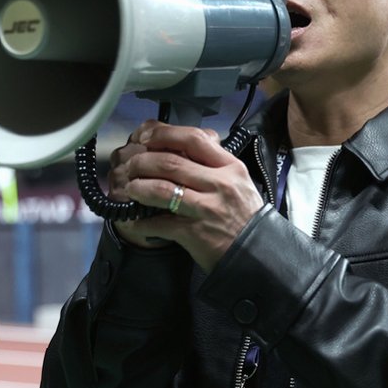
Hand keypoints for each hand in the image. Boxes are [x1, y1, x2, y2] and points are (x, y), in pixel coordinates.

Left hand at [107, 121, 264, 272]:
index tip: (146, 138)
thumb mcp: (238, 180)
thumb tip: (182, 145)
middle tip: (131, 166)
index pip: (194, 139)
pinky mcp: (195, 233)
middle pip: (170, 162)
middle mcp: (219, 184)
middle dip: (142, 162)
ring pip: (161, 189)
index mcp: (229, 167)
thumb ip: (214, 162)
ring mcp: (207, 208)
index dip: (164, 134)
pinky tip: (135, 220)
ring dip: (138, 188)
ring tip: (130, 189)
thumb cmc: (245, 215)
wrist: (257, 252)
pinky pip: (160, 223)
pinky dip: (142, 222)